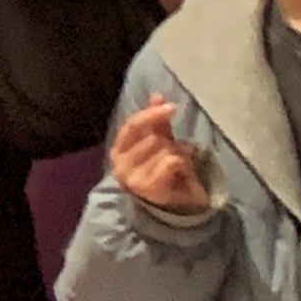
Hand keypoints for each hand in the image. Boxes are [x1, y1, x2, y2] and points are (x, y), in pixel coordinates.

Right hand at [108, 96, 208, 214]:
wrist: (174, 205)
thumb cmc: (164, 172)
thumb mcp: (159, 143)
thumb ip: (156, 121)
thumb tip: (156, 95)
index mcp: (118, 151)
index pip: (132, 126)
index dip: (151, 114)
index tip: (172, 107)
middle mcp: (120, 166)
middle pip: (153, 138)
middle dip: (170, 142)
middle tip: (176, 152)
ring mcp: (133, 179)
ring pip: (164, 150)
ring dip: (179, 154)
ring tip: (179, 163)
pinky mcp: (150, 189)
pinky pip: (171, 162)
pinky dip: (182, 163)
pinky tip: (182, 170)